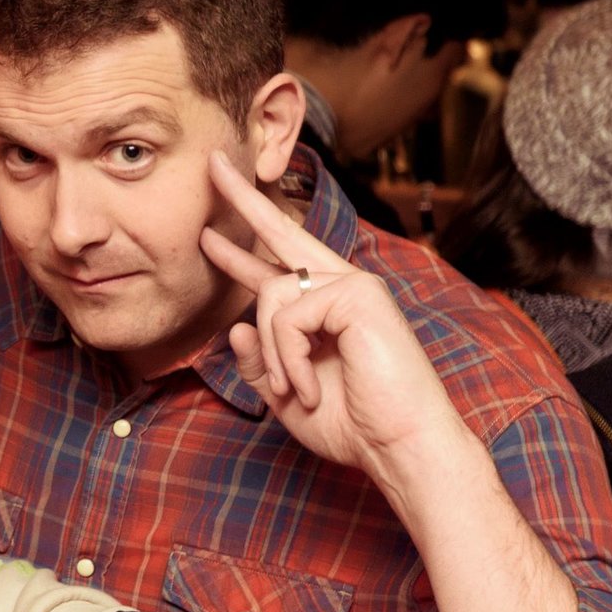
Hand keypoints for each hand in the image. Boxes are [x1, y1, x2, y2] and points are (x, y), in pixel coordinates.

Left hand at [199, 152, 464, 480]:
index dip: (243, 243)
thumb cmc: (352, 424)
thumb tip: (238, 329)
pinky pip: (289, 317)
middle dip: (243, 199)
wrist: (399, 446)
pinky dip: (291, 360)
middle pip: (282, 231)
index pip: (278, 263)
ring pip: (271, 295)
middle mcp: (343, 285)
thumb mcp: (287, 394)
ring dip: (274, 354)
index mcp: (327, 306)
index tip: (211, 227)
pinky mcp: (359, 294)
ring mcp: (354, 284)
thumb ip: (260, 363)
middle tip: (211, 165)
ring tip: (296, 389)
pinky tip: (309, 385)